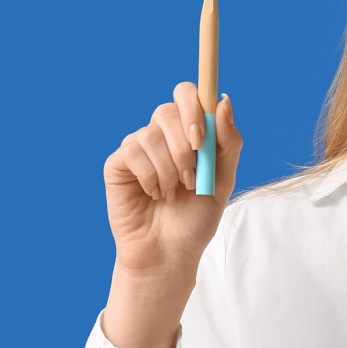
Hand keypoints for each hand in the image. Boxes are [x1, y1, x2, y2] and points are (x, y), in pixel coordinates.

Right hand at [103, 82, 242, 277]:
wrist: (170, 252)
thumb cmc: (196, 217)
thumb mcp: (224, 179)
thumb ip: (228, 141)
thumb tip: (223, 100)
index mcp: (188, 132)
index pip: (187, 94)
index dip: (194, 107)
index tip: (202, 139)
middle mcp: (160, 134)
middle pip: (167, 110)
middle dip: (184, 147)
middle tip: (192, 178)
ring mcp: (138, 147)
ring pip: (151, 135)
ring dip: (170, 170)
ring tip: (174, 193)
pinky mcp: (118, 163)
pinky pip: (133, 152)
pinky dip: (150, 177)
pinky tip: (154, 194)